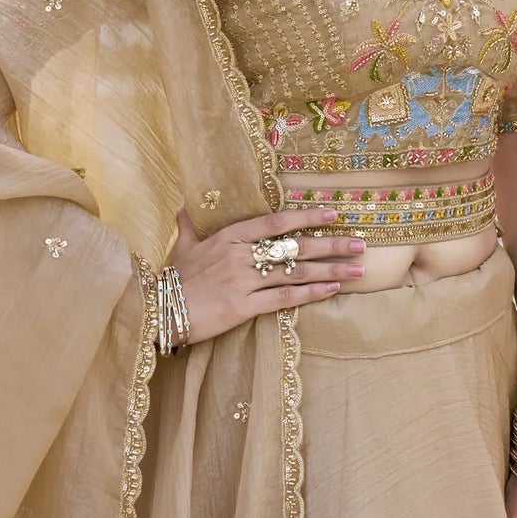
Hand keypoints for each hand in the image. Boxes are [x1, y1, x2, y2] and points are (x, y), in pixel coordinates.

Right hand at [172, 203, 365, 343]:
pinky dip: (309, 293)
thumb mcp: (182, 247)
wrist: (156, 310)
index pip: (275, 222)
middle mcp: (241, 255)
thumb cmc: (171, 279)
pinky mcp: (242, 307)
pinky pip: (283, 298)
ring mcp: (243, 281)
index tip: (333, 212)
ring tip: (356, 271)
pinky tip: (330, 291)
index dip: (306, 215)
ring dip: (330, 271)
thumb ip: (189, 226)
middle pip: (295, 246)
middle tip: (360, 245)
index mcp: (229, 236)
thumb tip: (184, 207)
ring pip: (295, 272)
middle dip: (332, 245)